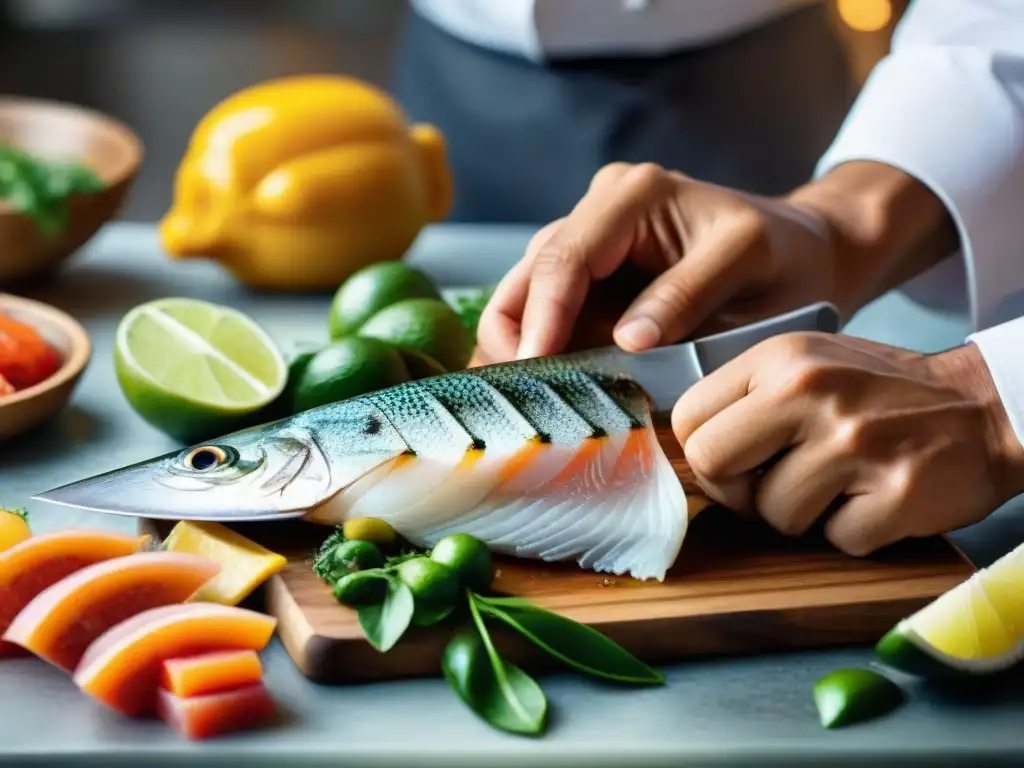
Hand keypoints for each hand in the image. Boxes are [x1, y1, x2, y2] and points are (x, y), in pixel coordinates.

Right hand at [476, 161, 956, 363]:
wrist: (803, 253)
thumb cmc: (784, 259)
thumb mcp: (750, 264)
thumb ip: (688, 294)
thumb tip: (626, 340)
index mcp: (636, 195)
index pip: (566, 260)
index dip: (541, 320)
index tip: (534, 372)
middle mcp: (601, 207)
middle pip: (532, 274)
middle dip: (517, 335)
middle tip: (518, 397)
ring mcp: (591, 236)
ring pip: (529, 290)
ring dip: (524, 342)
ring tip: (529, 396)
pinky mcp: (593, 269)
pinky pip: (550, 304)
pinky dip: (543, 343)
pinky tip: (549, 381)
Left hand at [671, 333, 1023, 555]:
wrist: (984, 406)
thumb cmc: (878, 393)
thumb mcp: (806, 367)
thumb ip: (746, 400)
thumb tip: (687, 454)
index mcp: (781, 359)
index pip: (688, 418)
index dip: (706, 454)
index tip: (736, 464)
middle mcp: (812, 392)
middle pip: (711, 465)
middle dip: (736, 492)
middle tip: (772, 487)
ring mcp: (856, 443)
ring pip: (774, 515)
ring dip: (804, 516)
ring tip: (841, 484)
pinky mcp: (896, 493)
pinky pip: (837, 539)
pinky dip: (853, 531)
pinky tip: (876, 498)